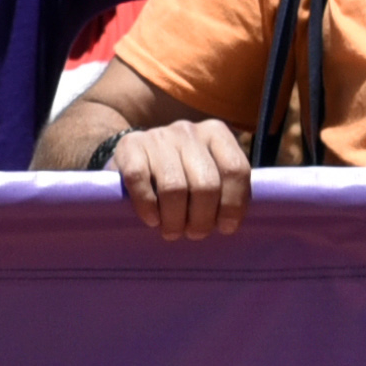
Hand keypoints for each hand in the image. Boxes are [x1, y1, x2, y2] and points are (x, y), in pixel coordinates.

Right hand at [113, 119, 254, 244]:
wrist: (134, 157)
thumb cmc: (180, 173)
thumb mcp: (207, 172)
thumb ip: (224, 187)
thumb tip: (230, 222)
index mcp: (215, 133)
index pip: (235, 169)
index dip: (233, 204)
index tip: (225, 228)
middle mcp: (188, 131)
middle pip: (206, 184)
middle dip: (202, 218)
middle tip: (195, 234)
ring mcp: (158, 136)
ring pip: (174, 187)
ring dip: (174, 219)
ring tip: (172, 232)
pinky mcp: (130, 146)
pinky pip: (140, 181)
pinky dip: (147, 207)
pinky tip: (152, 219)